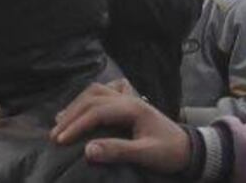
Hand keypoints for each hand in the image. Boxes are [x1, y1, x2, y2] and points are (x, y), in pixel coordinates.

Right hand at [49, 81, 190, 174]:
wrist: (190, 149)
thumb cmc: (170, 153)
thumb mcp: (146, 154)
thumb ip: (118, 151)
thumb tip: (87, 150)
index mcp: (132, 107)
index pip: (96, 111)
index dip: (76, 125)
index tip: (60, 140)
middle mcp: (127, 97)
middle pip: (91, 98)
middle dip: (70, 115)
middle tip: (54, 135)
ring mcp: (127, 97)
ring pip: (94, 91)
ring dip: (76, 104)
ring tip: (60, 121)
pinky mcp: (128, 101)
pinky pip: (103, 91)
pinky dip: (87, 98)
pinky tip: (80, 107)